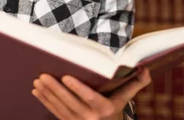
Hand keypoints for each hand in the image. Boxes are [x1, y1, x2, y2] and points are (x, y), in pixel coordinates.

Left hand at [32, 67, 150, 119]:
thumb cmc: (115, 110)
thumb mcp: (125, 99)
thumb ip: (135, 84)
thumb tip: (146, 69)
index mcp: (105, 109)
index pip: (90, 97)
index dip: (77, 88)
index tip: (66, 76)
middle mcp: (91, 118)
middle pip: (70, 102)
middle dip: (55, 89)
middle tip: (42, 76)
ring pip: (60, 108)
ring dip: (47, 94)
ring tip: (37, 81)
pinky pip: (56, 113)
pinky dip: (45, 102)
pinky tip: (37, 92)